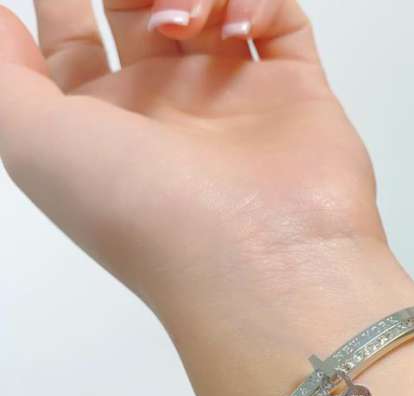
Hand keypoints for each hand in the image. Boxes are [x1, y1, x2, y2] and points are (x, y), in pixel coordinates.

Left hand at [0, 0, 413, 395]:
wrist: (256, 263)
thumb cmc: (145, 215)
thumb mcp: (31, 143)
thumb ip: (2, 74)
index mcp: (106, 124)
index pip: (74, 39)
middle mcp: (169, 110)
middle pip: (140, 7)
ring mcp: (235, 100)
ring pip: (210, 4)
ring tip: (179, 19)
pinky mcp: (297, 93)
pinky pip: (280, 18)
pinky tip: (233, 24)